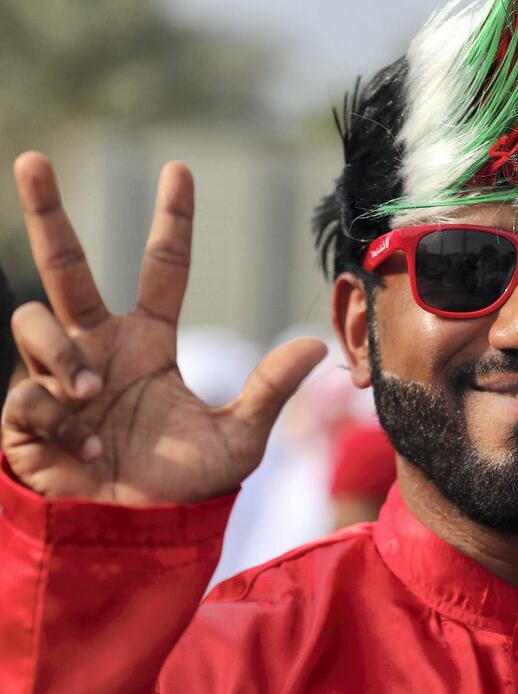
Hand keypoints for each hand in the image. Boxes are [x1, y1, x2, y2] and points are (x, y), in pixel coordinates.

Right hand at [2, 153, 326, 503]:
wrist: (134, 534)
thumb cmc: (182, 486)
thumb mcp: (237, 438)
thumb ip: (267, 391)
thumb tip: (314, 346)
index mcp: (148, 343)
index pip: (162, 270)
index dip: (172, 222)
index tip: (180, 170)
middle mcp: (99, 347)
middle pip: (66, 266)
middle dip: (47, 213)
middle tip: (33, 159)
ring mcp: (59, 376)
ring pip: (35, 322)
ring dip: (63, 354)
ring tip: (93, 395)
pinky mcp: (26, 413)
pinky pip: (28, 391)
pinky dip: (57, 416)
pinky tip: (83, 446)